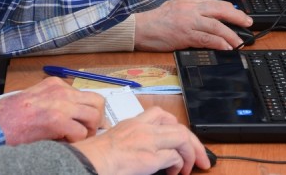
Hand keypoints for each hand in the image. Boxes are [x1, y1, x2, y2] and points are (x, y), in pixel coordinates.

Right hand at [0, 77, 104, 144]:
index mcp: (55, 85)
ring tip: (75, 138)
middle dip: (96, 119)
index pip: (85, 94)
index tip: (88, 122)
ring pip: (94, 115)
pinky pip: (81, 132)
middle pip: (97, 101)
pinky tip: (62, 142)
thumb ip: (56, 103)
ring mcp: (60, 104)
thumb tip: (75, 115)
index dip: (89, 111)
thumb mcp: (36, 100)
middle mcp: (61, 90)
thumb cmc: (10, 116)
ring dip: (88, 130)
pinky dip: (75, 141)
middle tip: (88, 131)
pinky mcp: (56, 120)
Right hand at [72, 107, 210, 174]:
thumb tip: (144, 156)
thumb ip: (131, 142)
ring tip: (190, 167)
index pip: (160, 116)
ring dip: (191, 153)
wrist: (85, 164)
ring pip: (181, 136)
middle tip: (200, 156)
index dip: (175, 128)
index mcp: (131, 124)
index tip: (180, 142)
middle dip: (193, 141)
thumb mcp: (114, 143)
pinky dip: (180, 165)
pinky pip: (175, 156)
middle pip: (177, 125)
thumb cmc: (93, 158)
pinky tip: (175, 173)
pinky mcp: (150, 157)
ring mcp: (147, 140)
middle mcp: (141, 128)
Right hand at [134, 0, 252, 50]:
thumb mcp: (176, 6)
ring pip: (216, 26)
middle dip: (237, 17)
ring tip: (239, 42)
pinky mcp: (185, 36)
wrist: (141, 28)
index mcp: (189, 1)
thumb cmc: (157, 20)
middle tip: (248, 23)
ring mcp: (188, 22)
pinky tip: (226, 47)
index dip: (230, 9)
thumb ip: (193, 9)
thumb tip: (212, 15)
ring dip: (230, 35)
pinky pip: (207, 39)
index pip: (215, 2)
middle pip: (220, 10)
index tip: (240, 15)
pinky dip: (219, 43)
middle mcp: (191, 9)